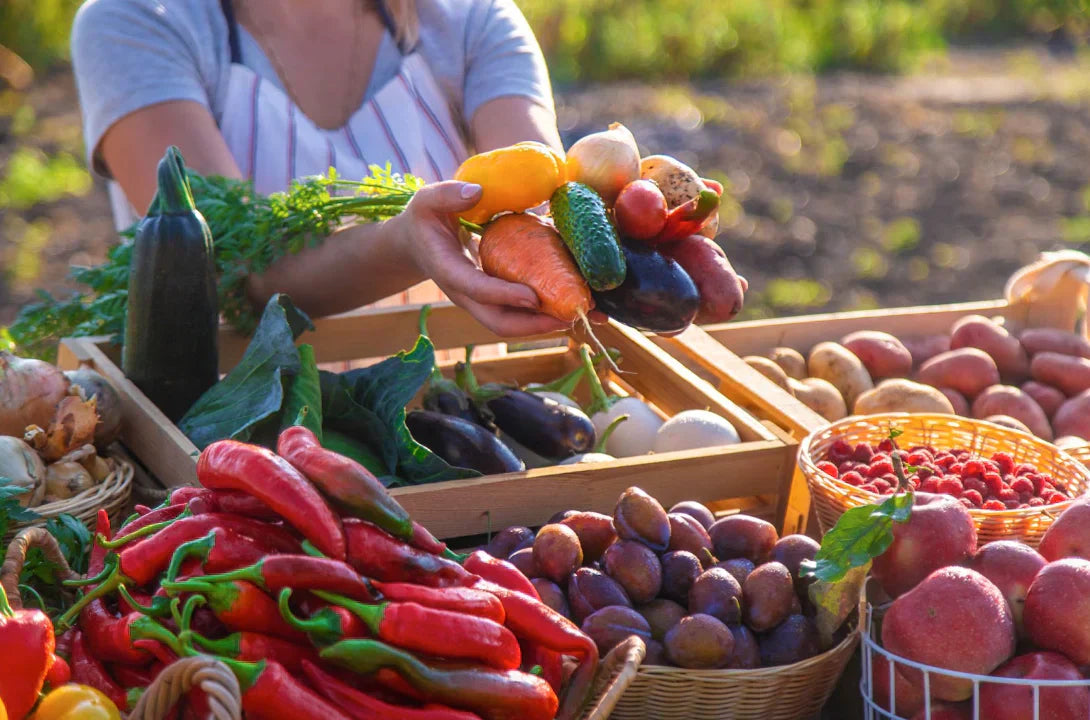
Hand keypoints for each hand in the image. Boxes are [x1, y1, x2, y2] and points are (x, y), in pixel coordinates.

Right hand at [391, 181, 570, 336]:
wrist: (418, 244)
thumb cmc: (425, 220)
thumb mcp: (428, 201)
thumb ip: (448, 195)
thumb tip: (477, 192)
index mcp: (448, 271)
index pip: (476, 289)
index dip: (504, 295)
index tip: (532, 296)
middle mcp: (466, 294)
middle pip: (499, 323)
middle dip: (535, 325)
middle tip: (570, 316)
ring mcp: (481, 301)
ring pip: (513, 324)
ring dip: (547, 324)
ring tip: (584, 315)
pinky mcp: (495, 300)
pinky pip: (520, 314)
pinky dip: (546, 313)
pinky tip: (575, 303)